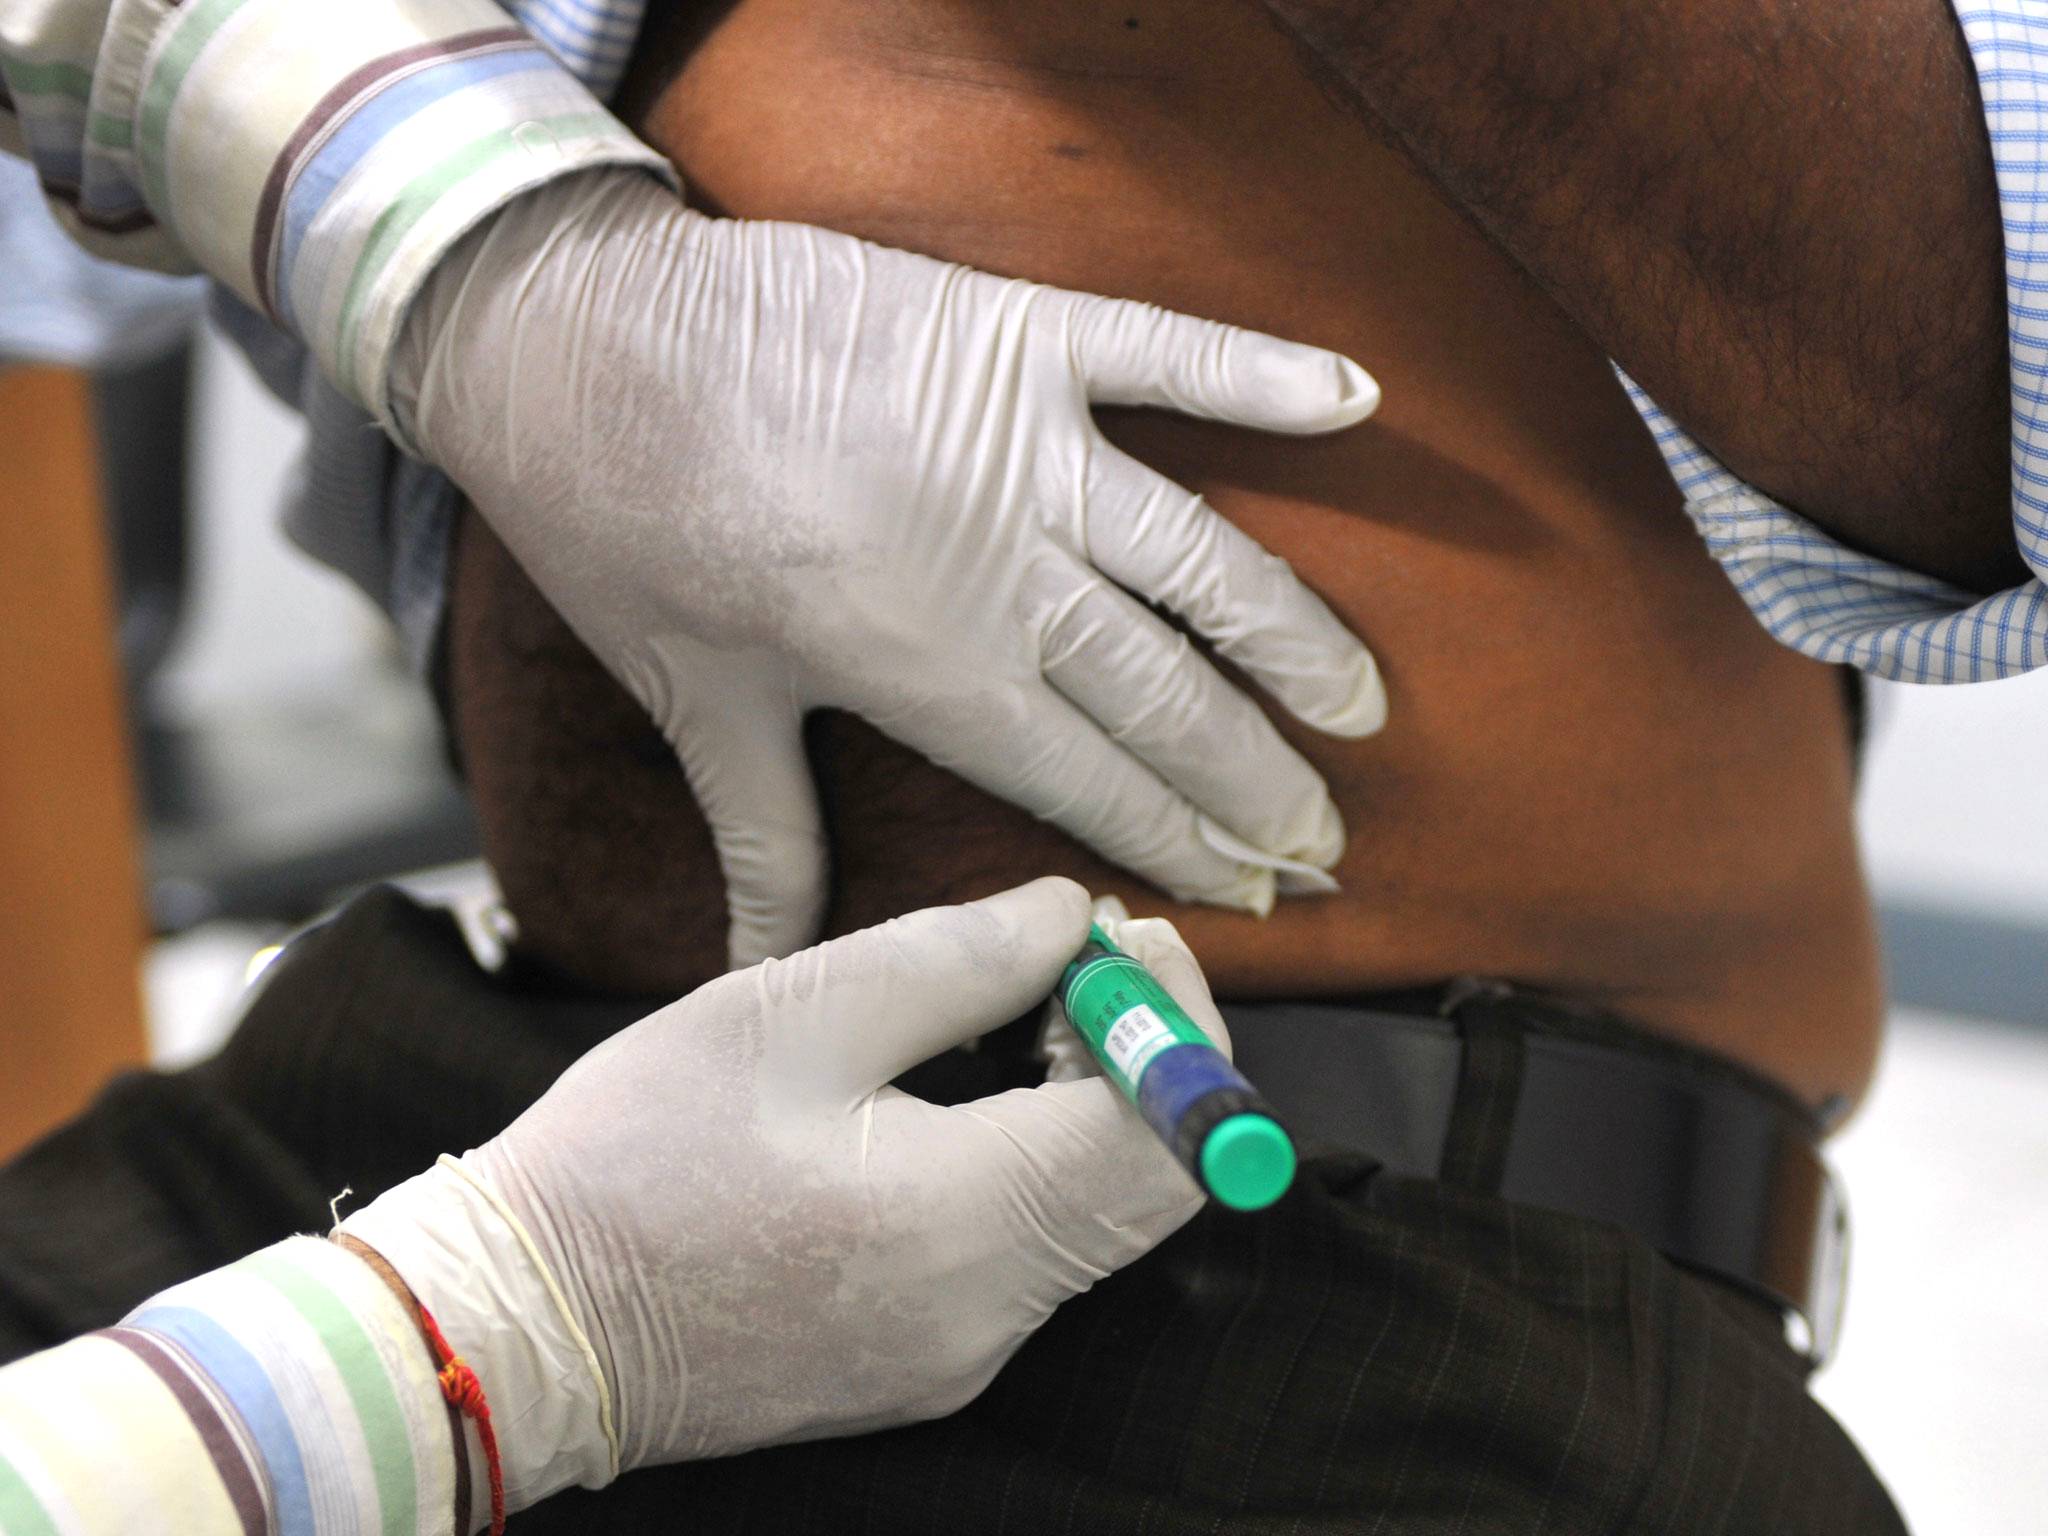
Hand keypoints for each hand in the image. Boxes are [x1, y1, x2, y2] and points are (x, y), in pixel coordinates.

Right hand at [338, 877, 1224, 1500]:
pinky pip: (1038, 1258)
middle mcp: (988, 1316)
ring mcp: (962, 1357)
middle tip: (1066, 966)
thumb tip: (1070, 920)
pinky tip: (959, 1098)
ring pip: (1103, 1219)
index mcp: (964, 1225)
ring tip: (1004, 1017)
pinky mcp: (929, 1366)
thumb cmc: (632, 1158)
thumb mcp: (790, 1013)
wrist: (520, 1325)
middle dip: (1143, 1058)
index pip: (1170, 1133)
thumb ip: (956, 958)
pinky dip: (1038, 1166)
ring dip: (1092, 1108)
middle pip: (1157, 1183)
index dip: (1177, 1019)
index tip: (1121, 939)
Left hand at [391, 169, 1385, 967]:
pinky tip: (1355, 405)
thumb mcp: (697, 700)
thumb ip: (763, 835)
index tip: (1254, 890)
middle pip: (1167, 693)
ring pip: (1200, 557)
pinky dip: (1261, 374)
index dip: (1182, 842)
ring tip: (1362, 708)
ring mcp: (1020, 444)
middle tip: (1329, 839)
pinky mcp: (1016, 335)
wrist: (575, 343)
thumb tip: (760, 959)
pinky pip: (1167, 353)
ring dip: (1293, 638)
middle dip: (1258, 778)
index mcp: (925, 669)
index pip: (1091, 780)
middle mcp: (998, 570)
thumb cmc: (627, 530)